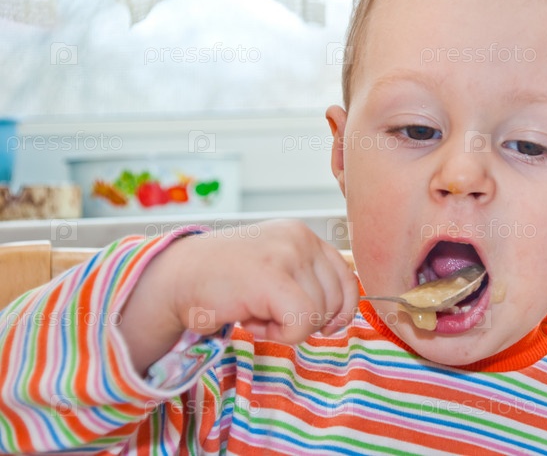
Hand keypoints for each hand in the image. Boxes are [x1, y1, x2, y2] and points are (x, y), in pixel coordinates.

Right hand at [120, 220, 358, 372]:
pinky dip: (281, 335)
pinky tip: (251, 322)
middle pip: (336, 299)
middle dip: (308, 320)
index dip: (342, 309)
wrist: (176, 278)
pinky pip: (301, 322)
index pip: (347, 276)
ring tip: (255, 313)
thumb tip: (341, 315)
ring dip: (287, 328)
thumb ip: (307, 280)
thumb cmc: (225, 281)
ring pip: (318, 314)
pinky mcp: (271, 276)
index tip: (325, 325)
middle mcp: (299, 237)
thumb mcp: (276, 269)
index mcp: (303, 234)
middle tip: (270, 315)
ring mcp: (286, 254)